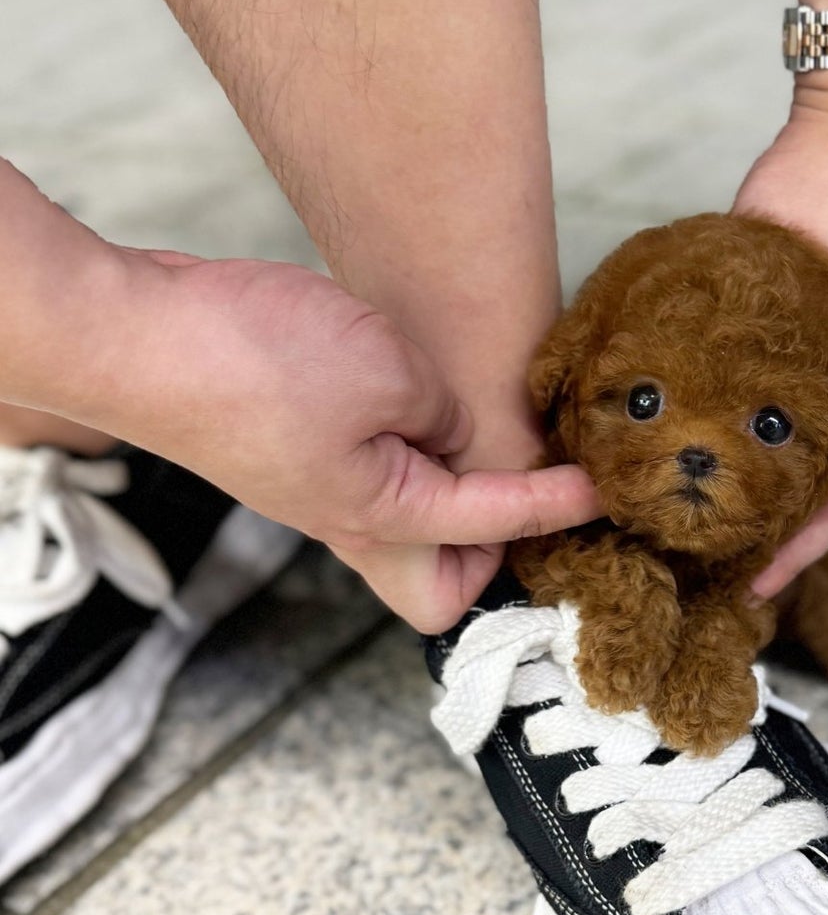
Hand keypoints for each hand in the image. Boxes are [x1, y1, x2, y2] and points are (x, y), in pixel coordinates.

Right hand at [92, 250, 598, 629]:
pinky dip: (411, 443)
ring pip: (406, 520)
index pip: (491, 530)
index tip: (600, 488)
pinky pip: (373, 466)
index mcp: (379, 519)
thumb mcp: (391, 373)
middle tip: (534, 491)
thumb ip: (444, 412)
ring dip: (454, 485)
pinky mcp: (293, 444)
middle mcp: (346, 519)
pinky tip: (422, 393)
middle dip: (492, 554)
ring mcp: (315, 485)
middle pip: (437, 584)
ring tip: (493, 435)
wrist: (140, 331)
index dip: (554, 508)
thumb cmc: (255, 361)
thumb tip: (452, 428)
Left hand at [733, 71, 827, 598]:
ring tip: (691, 529)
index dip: (800, 544)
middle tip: (709, 573)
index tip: (757, 583)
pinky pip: (757, 401)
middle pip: (813, 479)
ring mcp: (822, 361)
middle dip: (768, 530)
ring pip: (785, 446)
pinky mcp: (783, 336)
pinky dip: (730, 434)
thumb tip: (757, 427)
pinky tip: (684, 458)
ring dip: (747, 489)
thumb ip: (824, 354)